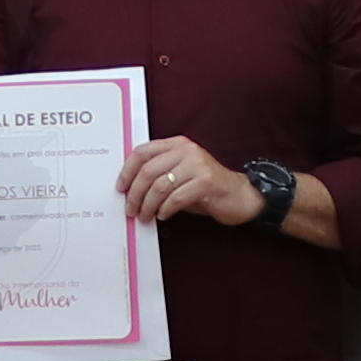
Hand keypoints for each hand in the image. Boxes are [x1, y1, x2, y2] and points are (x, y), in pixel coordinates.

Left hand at [126, 139, 260, 228]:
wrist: (240, 196)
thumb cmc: (207, 188)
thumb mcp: (180, 175)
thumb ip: (159, 175)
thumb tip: (131, 189)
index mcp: (177, 144)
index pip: (142, 152)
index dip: (127, 171)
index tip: (121, 188)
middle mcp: (187, 150)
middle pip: (148, 171)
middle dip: (135, 194)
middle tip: (131, 209)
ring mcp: (198, 165)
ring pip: (160, 186)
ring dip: (148, 205)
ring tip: (146, 215)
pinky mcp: (206, 182)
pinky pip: (176, 198)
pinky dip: (165, 209)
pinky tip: (164, 215)